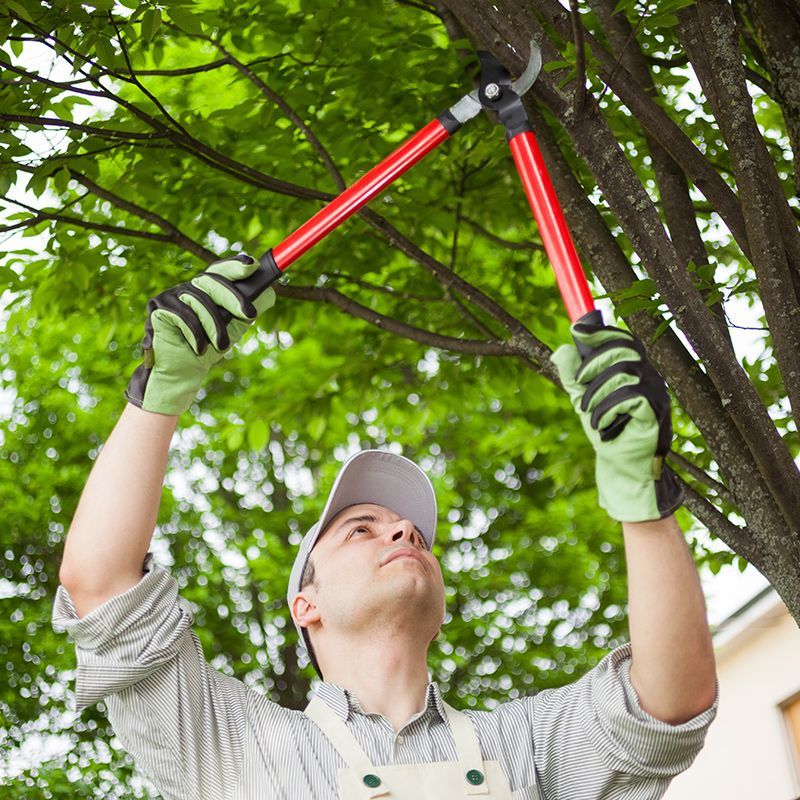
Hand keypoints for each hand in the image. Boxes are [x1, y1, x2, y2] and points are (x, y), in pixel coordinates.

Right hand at [125, 253, 276, 415]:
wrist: (183, 372)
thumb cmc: (208, 348)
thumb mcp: (234, 328)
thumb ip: (247, 310)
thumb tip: (270, 293)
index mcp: (207, 289)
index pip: (221, 270)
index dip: (235, 265)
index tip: (252, 264)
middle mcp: (188, 287)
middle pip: (212, 280)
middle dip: (233, 298)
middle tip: (249, 315)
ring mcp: (171, 295)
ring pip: (199, 300)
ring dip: (214, 327)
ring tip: (220, 347)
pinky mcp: (157, 307)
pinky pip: (182, 314)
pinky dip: (195, 334)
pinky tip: (198, 348)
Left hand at [550, 318, 681, 521]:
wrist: (620, 467)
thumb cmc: (606, 431)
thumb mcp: (582, 400)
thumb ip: (573, 376)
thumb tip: (561, 349)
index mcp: (634, 371)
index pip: (623, 340)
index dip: (601, 332)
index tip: (577, 331)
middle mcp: (649, 378)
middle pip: (624, 350)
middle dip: (594, 363)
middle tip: (578, 383)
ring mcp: (657, 394)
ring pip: (624, 372)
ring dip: (597, 392)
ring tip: (588, 413)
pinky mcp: (656, 412)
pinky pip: (630, 396)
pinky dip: (608, 408)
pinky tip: (601, 424)